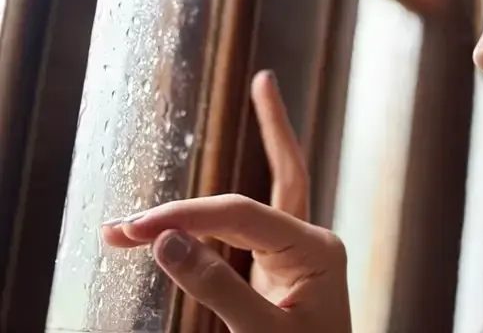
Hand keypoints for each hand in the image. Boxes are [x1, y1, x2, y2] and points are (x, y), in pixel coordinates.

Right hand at [101, 71, 350, 332]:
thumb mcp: (263, 332)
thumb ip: (219, 287)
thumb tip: (165, 239)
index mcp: (317, 248)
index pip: (241, 215)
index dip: (187, 216)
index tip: (134, 230)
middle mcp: (309, 239)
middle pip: (238, 207)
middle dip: (181, 210)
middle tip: (119, 225)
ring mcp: (293, 250)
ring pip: (237, 214)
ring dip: (187, 216)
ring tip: (128, 226)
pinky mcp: (277, 265)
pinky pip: (243, 228)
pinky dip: (206, 223)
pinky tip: (181, 215)